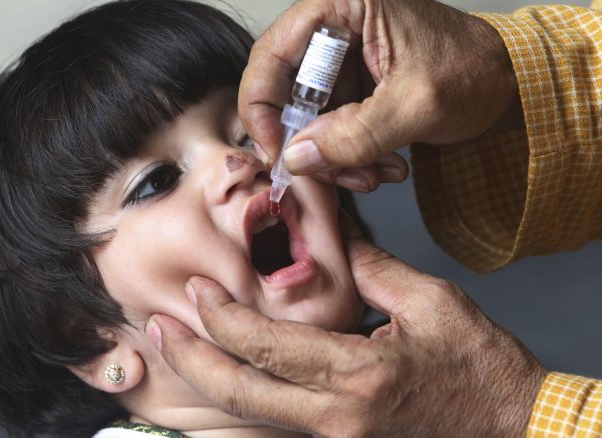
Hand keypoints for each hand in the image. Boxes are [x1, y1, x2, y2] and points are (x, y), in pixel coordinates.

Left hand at [147, 238, 545, 436]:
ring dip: (209, 377)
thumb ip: (372, 267)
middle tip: (156, 328)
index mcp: (358, 375)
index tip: (197, 288)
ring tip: (174, 345)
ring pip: (252, 412)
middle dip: (191, 359)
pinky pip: (276, 418)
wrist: (510, 425)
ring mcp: (335, 436)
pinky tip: (224, 367)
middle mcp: (337, 416)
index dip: (224, 317)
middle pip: (241, 394)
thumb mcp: (430, 302)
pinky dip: (242, 392)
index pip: (268, 346)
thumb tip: (332, 238)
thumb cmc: (479, 364)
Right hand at [239, 0, 522, 183]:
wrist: (508, 83)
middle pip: (285, 93)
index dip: (263, 108)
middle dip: (309, 143)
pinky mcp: (352, 88)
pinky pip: (330, 130)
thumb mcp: (416, 105)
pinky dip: (350, 157)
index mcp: (342, 6)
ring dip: (335, 157)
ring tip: (374, 173)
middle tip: (330, 174)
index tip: (278, 152)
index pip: (271, 55)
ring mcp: (341, 62)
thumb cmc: (475, 69)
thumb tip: (298, 157)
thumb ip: (354, 135)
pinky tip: (382, 165)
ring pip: (307, 120)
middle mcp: (334, 29)